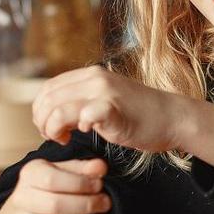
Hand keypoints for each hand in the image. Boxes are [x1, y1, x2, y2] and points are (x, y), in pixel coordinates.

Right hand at [6, 157, 110, 213]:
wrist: (31, 208)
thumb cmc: (55, 185)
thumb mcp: (67, 170)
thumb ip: (84, 168)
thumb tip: (99, 167)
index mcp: (30, 174)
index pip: (52, 180)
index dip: (81, 184)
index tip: (99, 186)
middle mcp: (21, 199)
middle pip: (55, 206)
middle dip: (88, 206)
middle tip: (106, 204)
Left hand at [33, 66, 178, 151]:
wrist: (173, 118)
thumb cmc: (141, 115)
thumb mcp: (106, 99)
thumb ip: (83, 100)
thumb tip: (54, 112)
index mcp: (90, 74)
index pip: (48, 88)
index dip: (40, 110)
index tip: (48, 127)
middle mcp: (94, 78)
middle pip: (48, 99)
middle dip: (42, 122)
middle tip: (53, 136)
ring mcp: (104, 92)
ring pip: (58, 108)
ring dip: (53, 128)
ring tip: (63, 138)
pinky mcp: (112, 108)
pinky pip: (82, 115)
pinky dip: (76, 127)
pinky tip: (84, 133)